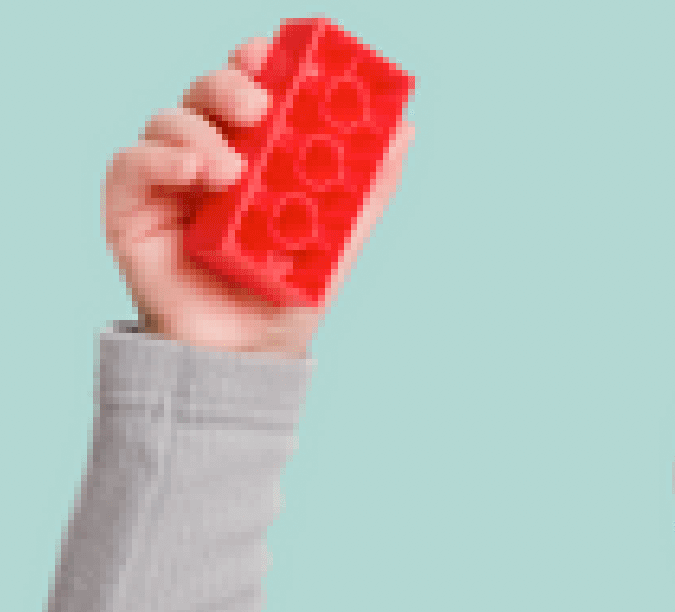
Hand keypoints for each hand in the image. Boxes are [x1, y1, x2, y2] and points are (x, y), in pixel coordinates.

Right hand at [102, 36, 413, 357]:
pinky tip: (193, 172)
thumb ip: (367, 187)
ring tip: (231, 171)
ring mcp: (169, 179)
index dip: (257, 64)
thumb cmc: (286, 295)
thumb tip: (405, 131)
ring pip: (170, 120)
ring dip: (201, 132)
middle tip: (258, 106)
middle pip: (207, 94)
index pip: (250, 89)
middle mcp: (209, 155)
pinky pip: (132, 162)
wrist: (248, 355)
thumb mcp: (338, 239)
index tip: (272, 54)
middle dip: (230, 87)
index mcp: (255, 152)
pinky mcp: (132, 207)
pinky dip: (161, 158)